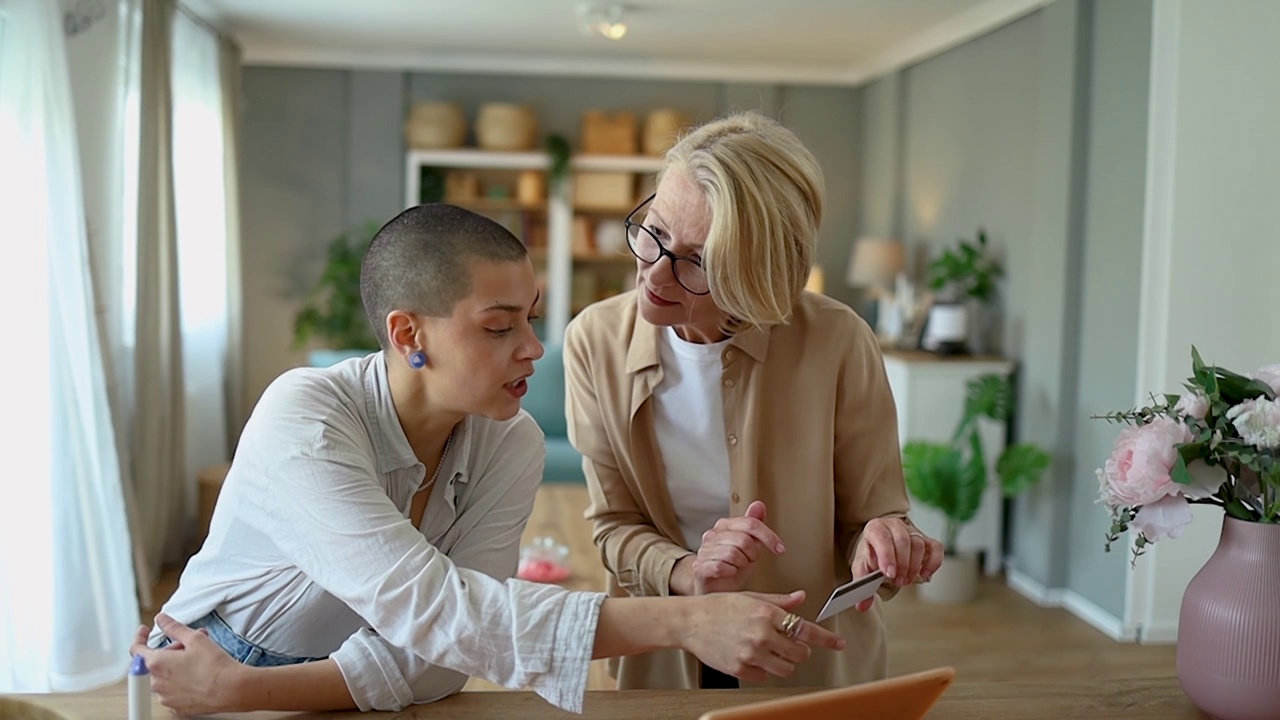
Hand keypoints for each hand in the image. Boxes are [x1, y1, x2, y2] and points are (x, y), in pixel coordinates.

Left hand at [130, 614, 246, 715]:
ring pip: (164, 678)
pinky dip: (180, 684)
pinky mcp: (176, 707)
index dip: (140, 638)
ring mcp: (166, 697)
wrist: (231, 689)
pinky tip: (197, 678)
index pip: (137, 649)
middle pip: (155, 663)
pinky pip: (172, 692)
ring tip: (197, 662)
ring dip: (175, 668)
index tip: (144, 632)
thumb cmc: (214, 665)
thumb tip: (161, 619)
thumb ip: (173, 627)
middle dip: (170, 652)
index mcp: (157, 664)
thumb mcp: (194, 639)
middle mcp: (156, 683)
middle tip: (189, 646)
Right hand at [681, 590, 844, 682]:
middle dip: (798, 649)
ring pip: (786, 668)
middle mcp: (761, 634)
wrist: (691, 621)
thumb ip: (779, 601)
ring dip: (784, 662)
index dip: (827, 639)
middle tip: (789, 644)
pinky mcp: (741, 669)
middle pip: (800, 653)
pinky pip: (766, 676)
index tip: (838, 643)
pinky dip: (764, 669)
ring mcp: (751, 654)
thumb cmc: (719, 607)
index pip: (806, 629)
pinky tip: (753, 656)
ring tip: (771, 652)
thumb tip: (800, 597)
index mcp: (766, 613)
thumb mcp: (751, 598)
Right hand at [694, 501, 784, 593]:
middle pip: (744, 540)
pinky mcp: (699, 567)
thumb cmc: (732, 565)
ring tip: (738, 567)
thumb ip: (753, 525)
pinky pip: (720, 567)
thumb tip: (759, 505)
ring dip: (741, 564)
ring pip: (733, 553)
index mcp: (724, 525)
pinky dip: (730, 572)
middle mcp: (712, 535)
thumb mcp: (749, 545)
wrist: (715, 587)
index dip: (768, 536)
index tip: (779, 549)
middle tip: (749, 561)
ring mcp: (704, 550)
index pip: (750, 523)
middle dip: (753, 554)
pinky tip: (730, 573)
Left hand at [851, 517, 942, 610]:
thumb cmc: (872, 556)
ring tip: (905, 580)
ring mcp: (912, 531)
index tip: (889, 573)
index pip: (882, 537)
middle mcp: (894, 525)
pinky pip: (936, 548)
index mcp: (875, 528)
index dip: (887, 555)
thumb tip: (862, 605)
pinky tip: (924, 575)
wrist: (882, 549)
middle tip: (898, 581)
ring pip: (919, 544)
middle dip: (902, 564)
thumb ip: (861, 583)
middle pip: (903, 540)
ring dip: (913, 566)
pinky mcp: (927, 540)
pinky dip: (933, 563)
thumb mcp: (862, 567)